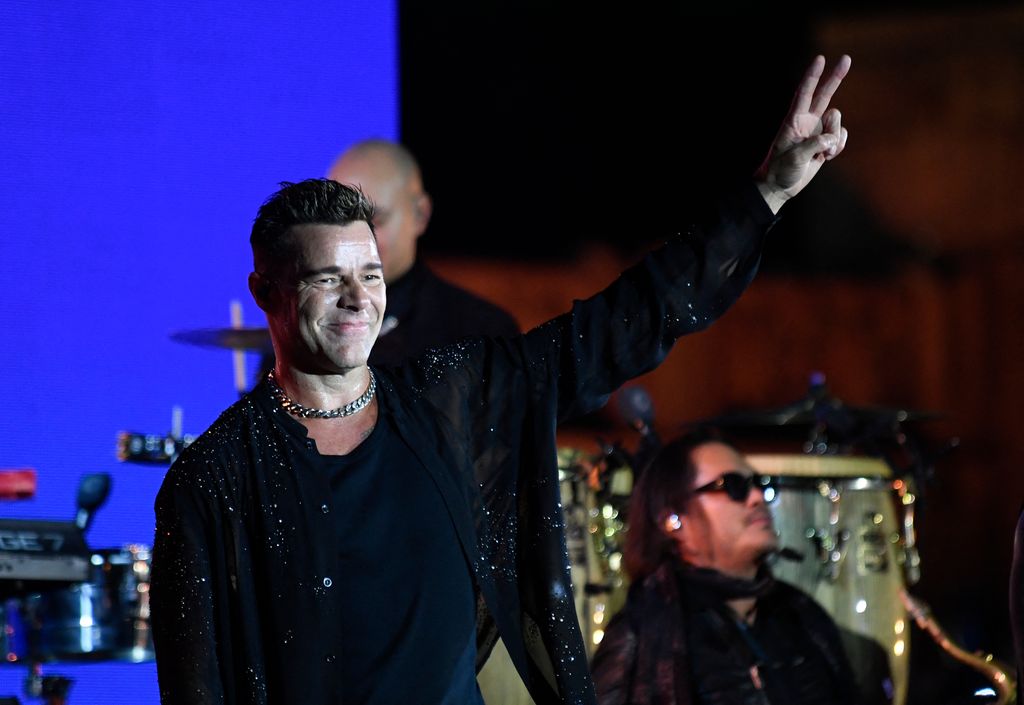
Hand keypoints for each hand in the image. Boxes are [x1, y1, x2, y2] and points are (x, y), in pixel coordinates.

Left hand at [755, 54, 850, 213]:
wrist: (780, 187)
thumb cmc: (780, 170)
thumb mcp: (794, 158)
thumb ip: (814, 144)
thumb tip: (832, 139)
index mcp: (793, 121)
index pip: (804, 93)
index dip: (812, 76)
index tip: (820, 59)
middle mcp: (807, 122)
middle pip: (824, 94)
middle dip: (835, 77)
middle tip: (847, 58)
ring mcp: (817, 131)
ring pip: (837, 122)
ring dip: (836, 138)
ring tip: (822, 154)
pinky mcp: (825, 143)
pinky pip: (841, 137)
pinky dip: (839, 146)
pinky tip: (826, 157)